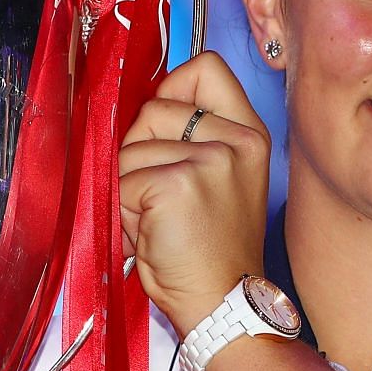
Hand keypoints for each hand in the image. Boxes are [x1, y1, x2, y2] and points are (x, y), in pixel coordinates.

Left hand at [119, 51, 270, 335]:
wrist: (222, 302)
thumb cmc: (211, 249)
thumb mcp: (221, 178)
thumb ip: (195, 136)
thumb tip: (145, 109)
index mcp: (249, 134)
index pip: (206, 68)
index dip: (172, 89)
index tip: (167, 127)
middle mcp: (235, 140)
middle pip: (153, 108)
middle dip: (140, 150)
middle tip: (161, 195)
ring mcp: (208, 160)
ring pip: (130, 148)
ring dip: (130, 187)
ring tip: (159, 220)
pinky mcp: (176, 184)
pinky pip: (123, 181)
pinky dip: (125, 211)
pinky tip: (153, 233)